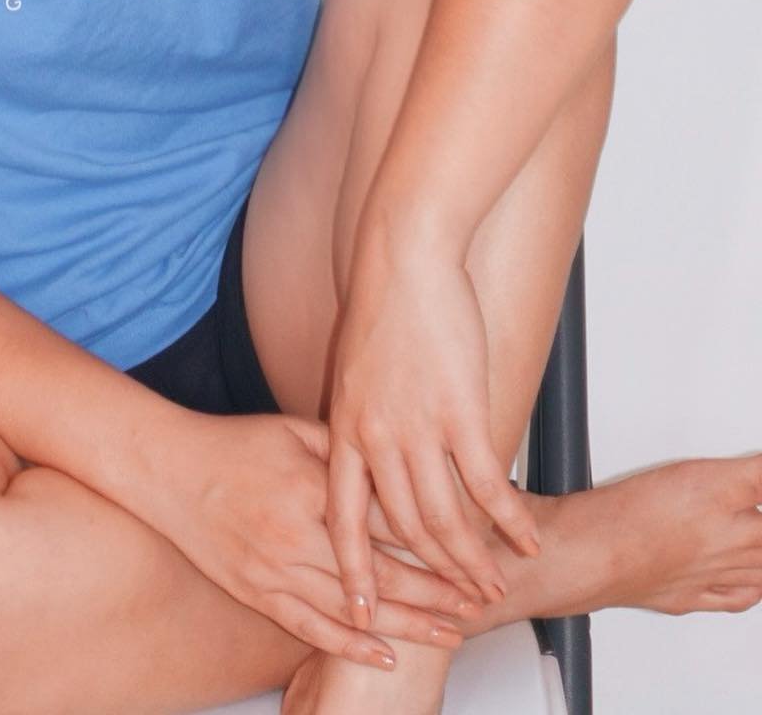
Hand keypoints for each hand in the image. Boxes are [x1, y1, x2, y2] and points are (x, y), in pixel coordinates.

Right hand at [141, 410, 476, 669]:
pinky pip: (310, 626)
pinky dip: (350, 645)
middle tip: (478, 599)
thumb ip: (343, 448)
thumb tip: (392, 462)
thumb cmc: (229, 444)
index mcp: (312, 487)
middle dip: (437, 589)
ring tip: (450, 633)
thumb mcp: (292, 430)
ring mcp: (276, 569)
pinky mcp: (257, 592)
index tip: (471, 548)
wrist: (168, 470)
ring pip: (355, 607)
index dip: (436, 537)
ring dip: (408, 623)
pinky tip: (383, 655)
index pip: (387, 520)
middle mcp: (297, 534)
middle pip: (382, 571)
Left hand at [324, 241, 541, 626]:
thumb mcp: (354, 371)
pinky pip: (485, 484)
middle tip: (456, 607)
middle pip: (402, 530)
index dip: (352, 572)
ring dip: (471, 559)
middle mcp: (375, 436)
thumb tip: (370, 458)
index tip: (359, 615)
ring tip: (492, 586)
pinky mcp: (460, 410)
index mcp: (344, 428)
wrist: (404, 254)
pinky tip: (525, 542)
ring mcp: (417, 426)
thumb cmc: (385, 305)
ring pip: (444, 518)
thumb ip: (362, 420)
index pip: (342, 519)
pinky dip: (508, 520)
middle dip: (430, 577)